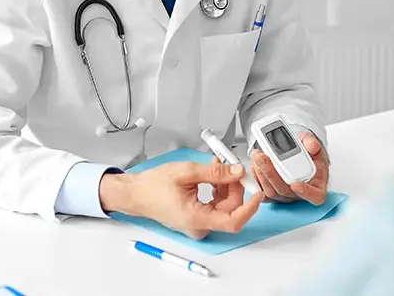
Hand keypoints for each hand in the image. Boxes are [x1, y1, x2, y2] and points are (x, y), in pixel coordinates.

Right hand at [99, 159, 263, 238]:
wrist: (136, 194)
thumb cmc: (152, 187)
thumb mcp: (186, 172)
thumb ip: (215, 172)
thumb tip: (237, 171)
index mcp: (197, 219)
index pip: (234, 220)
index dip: (249, 207)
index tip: (257, 193)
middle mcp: (199, 226)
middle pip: (230, 209)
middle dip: (234, 186)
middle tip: (232, 166)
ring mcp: (198, 224)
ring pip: (224, 206)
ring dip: (226, 186)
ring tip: (218, 166)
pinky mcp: (197, 218)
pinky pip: (216, 205)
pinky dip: (218, 190)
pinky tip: (213, 176)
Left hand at [250, 131, 328, 204]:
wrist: (298, 155)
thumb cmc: (308, 154)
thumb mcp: (312, 144)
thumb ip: (312, 143)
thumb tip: (311, 145)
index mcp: (317, 185)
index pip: (315, 196)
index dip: (306, 192)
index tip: (296, 184)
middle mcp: (300, 194)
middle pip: (285, 190)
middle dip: (271, 173)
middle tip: (262, 157)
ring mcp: (285, 196)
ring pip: (271, 191)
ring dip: (261, 173)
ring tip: (256, 156)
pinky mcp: (272, 194)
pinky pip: (262, 190)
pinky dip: (256, 177)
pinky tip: (254, 164)